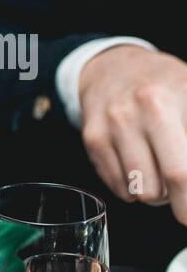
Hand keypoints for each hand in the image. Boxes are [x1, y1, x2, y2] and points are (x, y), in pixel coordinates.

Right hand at [79, 46, 186, 222]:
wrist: (113, 66)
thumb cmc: (165, 85)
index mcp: (177, 96)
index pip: (186, 167)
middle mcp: (144, 108)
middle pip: (172, 179)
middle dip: (183, 204)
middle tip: (184, 204)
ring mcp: (115, 124)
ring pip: (144, 190)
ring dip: (158, 194)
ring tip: (162, 175)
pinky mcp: (93, 138)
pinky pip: (120, 187)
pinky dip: (134, 188)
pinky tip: (140, 169)